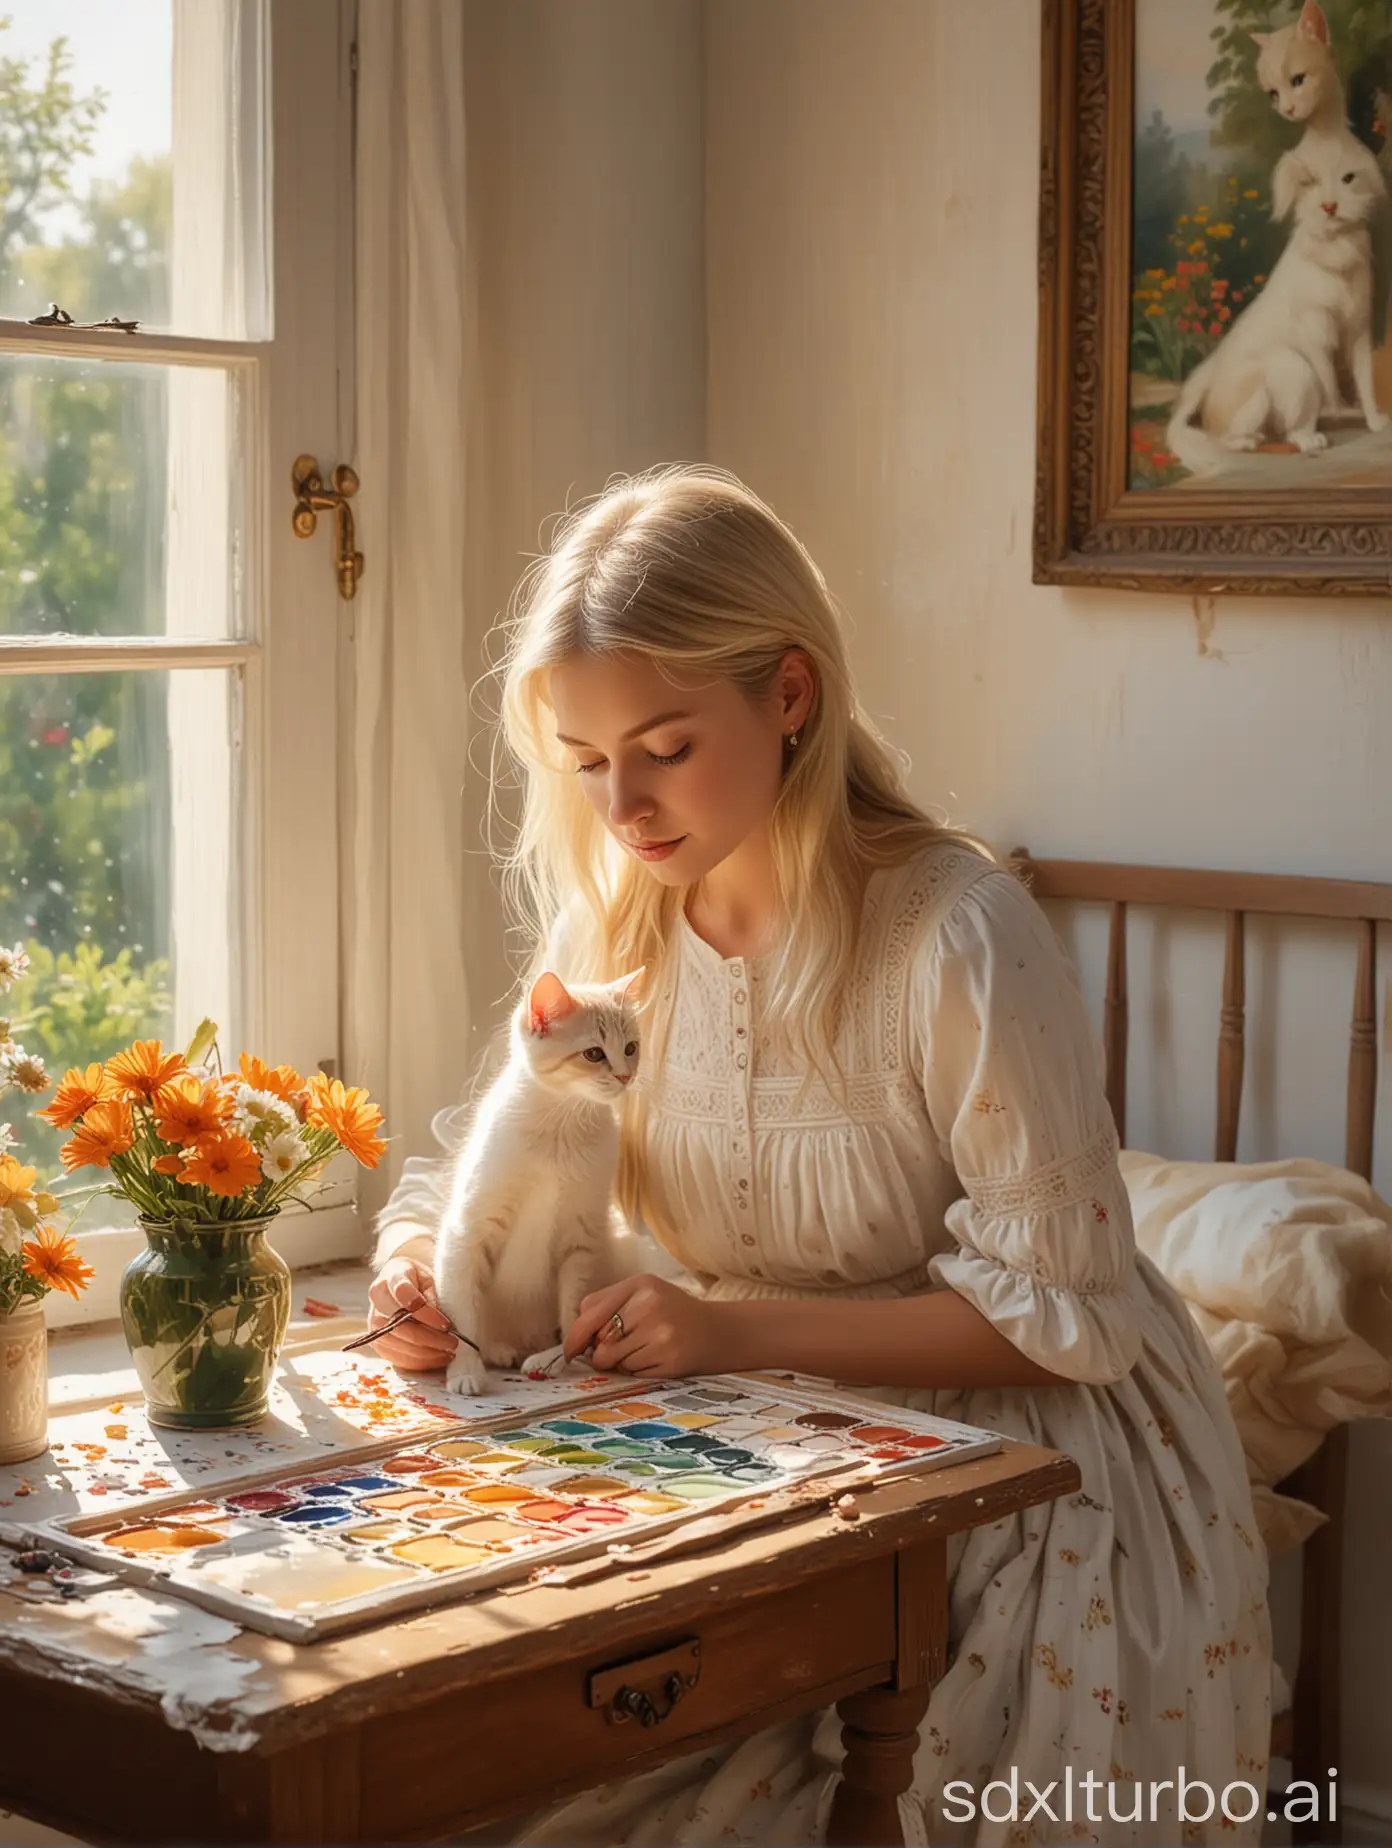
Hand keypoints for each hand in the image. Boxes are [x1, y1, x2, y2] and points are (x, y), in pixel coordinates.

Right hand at [367, 1257, 457, 1371]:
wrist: (399, 1282)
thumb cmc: (419, 1279)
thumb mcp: (430, 1278)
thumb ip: (434, 1296)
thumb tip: (440, 1323)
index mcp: (391, 1276)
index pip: (404, 1294)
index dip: (426, 1312)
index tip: (447, 1324)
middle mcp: (377, 1299)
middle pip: (400, 1324)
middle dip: (430, 1338)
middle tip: (452, 1342)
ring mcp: (374, 1321)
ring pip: (398, 1343)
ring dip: (426, 1353)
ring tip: (448, 1353)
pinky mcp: (376, 1340)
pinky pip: (395, 1357)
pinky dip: (417, 1362)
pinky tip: (435, 1359)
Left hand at [563, 1274, 725, 1378]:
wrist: (716, 1331)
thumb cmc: (670, 1312)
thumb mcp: (642, 1294)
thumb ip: (607, 1306)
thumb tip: (576, 1338)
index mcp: (639, 1285)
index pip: (590, 1313)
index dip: (576, 1337)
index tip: (571, 1352)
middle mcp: (650, 1305)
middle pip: (601, 1343)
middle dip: (604, 1351)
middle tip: (624, 1346)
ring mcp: (661, 1333)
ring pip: (615, 1361)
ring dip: (622, 1363)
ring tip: (644, 1350)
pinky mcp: (670, 1358)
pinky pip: (633, 1373)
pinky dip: (638, 1371)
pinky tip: (655, 1358)